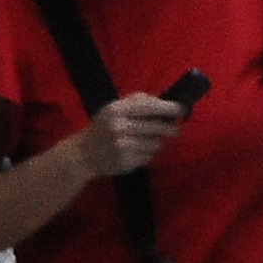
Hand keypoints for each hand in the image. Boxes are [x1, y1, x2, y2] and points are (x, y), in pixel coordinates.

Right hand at [73, 93, 188, 182]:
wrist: (82, 155)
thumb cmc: (102, 128)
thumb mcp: (112, 109)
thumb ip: (136, 102)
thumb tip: (164, 101)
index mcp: (116, 110)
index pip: (148, 106)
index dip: (168, 107)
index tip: (180, 109)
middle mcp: (119, 127)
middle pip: (157, 127)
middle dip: (170, 128)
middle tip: (175, 129)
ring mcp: (123, 146)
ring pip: (155, 143)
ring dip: (157, 141)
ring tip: (148, 140)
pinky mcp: (126, 162)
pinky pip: (148, 156)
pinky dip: (148, 153)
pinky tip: (137, 151)